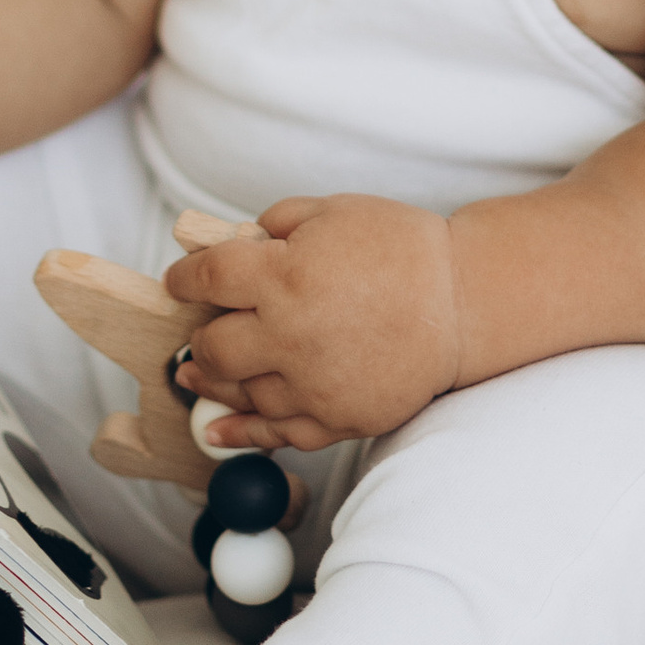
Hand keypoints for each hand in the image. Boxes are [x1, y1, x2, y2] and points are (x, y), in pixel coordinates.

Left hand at [164, 194, 462, 449]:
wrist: (464, 302)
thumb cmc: (401, 248)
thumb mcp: (330, 211)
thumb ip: (274, 224)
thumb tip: (234, 244)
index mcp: (284, 275)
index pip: (208, 279)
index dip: (185, 279)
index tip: (180, 282)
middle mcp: (291, 334)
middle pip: (213, 347)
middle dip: (200, 337)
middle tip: (202, 332)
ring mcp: (314, 383)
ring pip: (241, 393)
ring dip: (216, 382)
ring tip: (201, 373)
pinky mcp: (339, 418)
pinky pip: (278, 433)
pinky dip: (242, 433)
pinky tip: (217, 429)